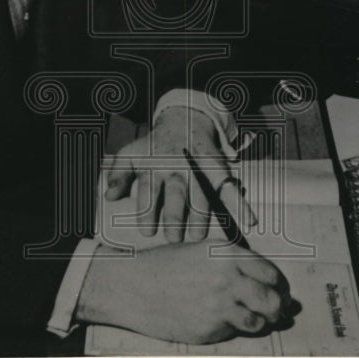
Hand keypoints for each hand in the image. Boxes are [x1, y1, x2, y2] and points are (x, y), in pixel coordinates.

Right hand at [77, 241, 292, 343]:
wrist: (134, 286)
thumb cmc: (166, 266)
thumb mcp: (202, 250)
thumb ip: (232, 262)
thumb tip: (263, 279)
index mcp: (228, 254)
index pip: (271, 273)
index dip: (280, 285)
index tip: (279, 291)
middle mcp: (228, 278)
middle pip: (272, 299)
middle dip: (279, 308)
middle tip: (278, 311)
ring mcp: (219, 305)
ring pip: (259, 320)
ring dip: (262, 322)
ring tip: (257, 319)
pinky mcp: (209, 328)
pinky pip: (235, 331)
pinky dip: (237, 329)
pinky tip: (227, 322)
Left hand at [104, 106, 256, 241]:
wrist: (184, 119)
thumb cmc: (153, 146)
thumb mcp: (131, 154)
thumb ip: (118, 174)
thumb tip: (109, 197)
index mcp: (154, 165)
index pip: (150, 189)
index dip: (148, 210)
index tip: (147, 231)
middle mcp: (178, 166)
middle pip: (177, 193)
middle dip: (175, 216)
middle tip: (174, 238)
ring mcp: (199, 167)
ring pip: (202, 194)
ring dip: (201, 217)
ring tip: (198, 238)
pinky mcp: (218, 168)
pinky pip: (229, 187)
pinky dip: (240, 204)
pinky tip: (249, 221)